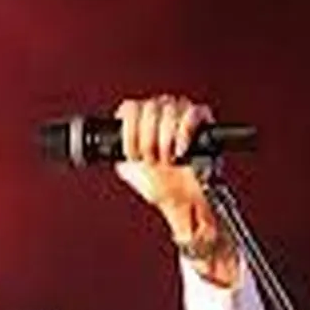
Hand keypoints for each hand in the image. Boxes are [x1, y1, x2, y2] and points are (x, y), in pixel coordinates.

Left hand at [114, 95, 237, 283]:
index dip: (129, 131)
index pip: (130, 107)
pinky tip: (180, 152)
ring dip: (164, 141)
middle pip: (148, 108)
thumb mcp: (129, 169)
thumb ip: (117, 152)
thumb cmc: (159, 185)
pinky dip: (183, 134)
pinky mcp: (203, 122)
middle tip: (151, 160)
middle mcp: (162, 110)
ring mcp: (182, 113)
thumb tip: (107, 143)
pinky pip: (191, 115)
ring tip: (167, 160)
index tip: (132, 154)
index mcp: (143, 119)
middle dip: (147, 140)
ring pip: (168, 111)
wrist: (183, 201)